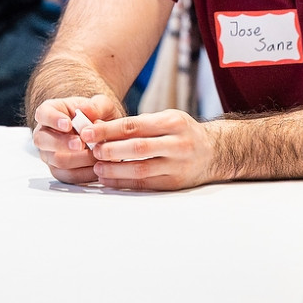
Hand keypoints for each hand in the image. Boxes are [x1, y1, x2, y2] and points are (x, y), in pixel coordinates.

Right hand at [31, 93, 127, 182]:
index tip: (68, 123)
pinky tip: (98, 167)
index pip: (43, 114)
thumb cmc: (97, 116)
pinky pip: (69, 176)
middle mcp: (45, 134)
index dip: (53, 119)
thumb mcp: (102, 105)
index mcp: (50, 112)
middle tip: (80, 144)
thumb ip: (97, 105)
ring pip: (57, 161)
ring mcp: (50, 154)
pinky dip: (85, 173)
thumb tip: (86, 110)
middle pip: (43, 141)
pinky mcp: (60, 172)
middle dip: (62, 143)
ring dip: (78, 159)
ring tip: (96, 154)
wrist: (103, 134)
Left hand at [81, 109, 223, 190]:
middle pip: (137, 147)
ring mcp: (178, 165)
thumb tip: (103, 128)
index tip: (88, 132)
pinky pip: (145, 184)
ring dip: (114, 169)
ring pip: (140, 169)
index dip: (108, 130)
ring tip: (97, 167)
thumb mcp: (167, 118)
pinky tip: (109, 180)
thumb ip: (139, 123)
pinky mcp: (175, 183)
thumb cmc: (183, 133)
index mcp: (173, 122)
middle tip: (90, 150)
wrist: (214, 152)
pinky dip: (124, 182)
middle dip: (109, 149)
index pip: (134, 125)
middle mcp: (177, 143)